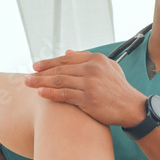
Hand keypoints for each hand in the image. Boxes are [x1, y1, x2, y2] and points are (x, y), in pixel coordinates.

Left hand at [24, 50, 147, 126]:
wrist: (131, 107)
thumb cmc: (118, 88)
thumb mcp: (108, 67)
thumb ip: (87, 58)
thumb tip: (67, 52)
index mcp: (95, 59)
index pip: (66, 59)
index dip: (49, 62)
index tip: (36, 66)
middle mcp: (92, 69)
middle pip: (60, 69)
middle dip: (41, 73)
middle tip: (28, 76)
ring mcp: (90, 83)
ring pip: (59, 81)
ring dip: (41, 82)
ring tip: (28, 84)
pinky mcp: (88, 99)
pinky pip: (64, 95)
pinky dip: (50, 94)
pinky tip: (40, 93)